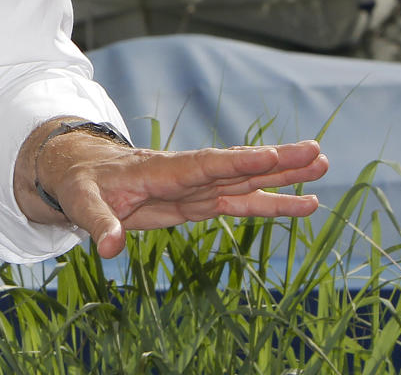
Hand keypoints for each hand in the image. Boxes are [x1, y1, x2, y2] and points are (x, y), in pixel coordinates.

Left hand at [29, 127, 329, 258]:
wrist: (77, 170)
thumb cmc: (78, 181)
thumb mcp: (79, 201)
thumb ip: (97, 223)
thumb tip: (109, 248)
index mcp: (159, 170)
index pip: (204, 165)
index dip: (238, 163)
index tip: (272, 154)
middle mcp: (184, 175)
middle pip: (236, 168)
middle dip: (274, 162)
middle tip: (318, 153)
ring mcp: (194, 187)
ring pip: (245, 182)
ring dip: (282, 176)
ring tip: (323, 167)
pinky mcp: (197, 202)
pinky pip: (239, 203)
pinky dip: (270, 203)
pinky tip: (304, 203)